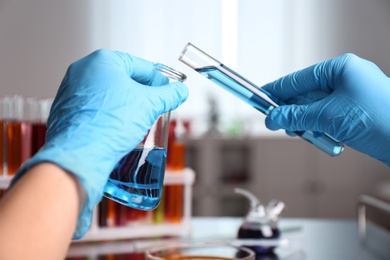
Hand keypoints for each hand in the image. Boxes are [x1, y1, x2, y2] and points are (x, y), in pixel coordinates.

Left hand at [11, 49, 188, 237]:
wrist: (80, 155)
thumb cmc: (109, 124)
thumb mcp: (149, 105)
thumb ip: (169, 94)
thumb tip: (180, 91)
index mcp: (102, 61)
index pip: (140, 65)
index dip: (158, 79)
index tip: (167, 90)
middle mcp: (83, 71)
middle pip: (123, 78)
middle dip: (141, 92)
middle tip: (155, 105)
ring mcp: (72, 91)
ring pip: (108, 93)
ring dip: (126, 103)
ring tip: (138, 119)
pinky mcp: (67, 110)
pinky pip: (95, 107)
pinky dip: (110, 113)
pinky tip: (119, 126)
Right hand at [262, 53, 389, 165]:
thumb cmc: (380, 120)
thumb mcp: (327, 116)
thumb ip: (296, 116)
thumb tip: (273, 116)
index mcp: (341, 69)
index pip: (299, 78)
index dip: (277, 90)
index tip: (261, 97)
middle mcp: (347, 79)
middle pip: (306, 94)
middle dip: (292, 111)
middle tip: (277, 122)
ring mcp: (353, 96)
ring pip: (316, 109)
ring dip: (308, 123)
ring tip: (302, 133)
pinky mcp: (357, 112)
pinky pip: (329, 118)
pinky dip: (321, 128)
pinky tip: (320, 137)